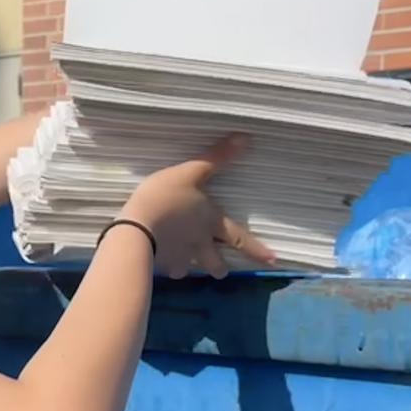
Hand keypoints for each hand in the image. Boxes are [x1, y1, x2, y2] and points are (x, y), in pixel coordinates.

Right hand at [122, 134, 275, 278]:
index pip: (239, 238)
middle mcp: (199, 245)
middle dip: (219, 268)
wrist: (136, 229)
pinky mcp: (158, 265)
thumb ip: (216, 158)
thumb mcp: (190, 171)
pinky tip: (155, 260)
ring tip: (180, 266)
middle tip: (222, 272)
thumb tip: (246, 138)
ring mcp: (179, 259)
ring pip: (187, 269)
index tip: (274, 261)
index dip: (257, 250)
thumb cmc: (165, 197)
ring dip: (186, 268)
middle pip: (214, 264)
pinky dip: (161, 265)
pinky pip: (163, 268)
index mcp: (210, 223)